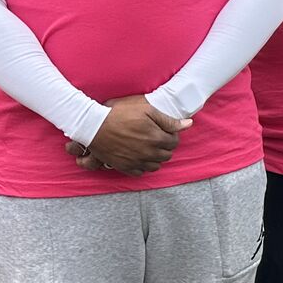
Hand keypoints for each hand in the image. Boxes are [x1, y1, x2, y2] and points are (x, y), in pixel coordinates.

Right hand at [68, 95, 190, 174]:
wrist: (93, 125)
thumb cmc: (119, 113)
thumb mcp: (146, 110)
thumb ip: (168, 120)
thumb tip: (188, 124)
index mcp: (156, 139)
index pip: (174, 142)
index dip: (171, 135)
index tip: (164, 131)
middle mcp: (148, 153)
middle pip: (166, 155)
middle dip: (165, 147)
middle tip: (156, 138)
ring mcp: (136, 162)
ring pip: (155, 166)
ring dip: (155, 158)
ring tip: (148, 147)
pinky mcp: (123, 167)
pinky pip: (140, 172)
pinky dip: (142, 166)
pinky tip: (138, 156)